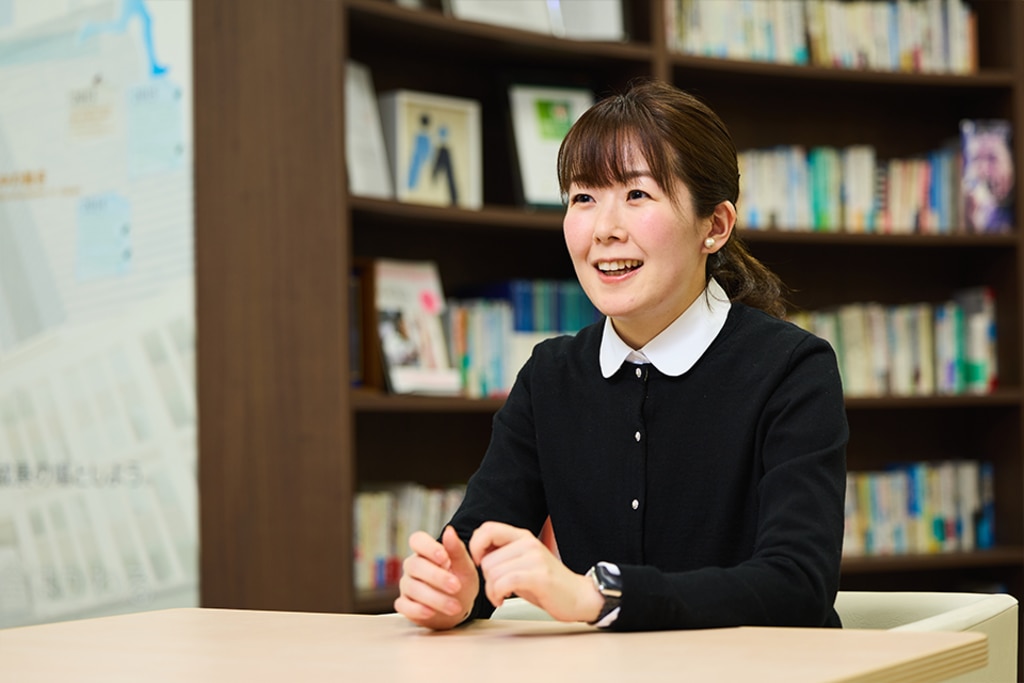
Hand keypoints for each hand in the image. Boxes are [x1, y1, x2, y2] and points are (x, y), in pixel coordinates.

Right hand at [394, 525, 479, 629]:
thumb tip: (449, 530)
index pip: (417, 540)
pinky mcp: (405, 604)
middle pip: (415, 565)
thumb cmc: (461, 581)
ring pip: (412, 587)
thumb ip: (457, 550)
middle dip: (437, 577)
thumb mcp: (465, 566)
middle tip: (456, 586)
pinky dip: (417, 610)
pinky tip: (431, 612)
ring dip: (434, 598)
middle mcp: (413, 566)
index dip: (428, 547)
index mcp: (426, 551)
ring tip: (455, 607)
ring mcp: (407, 585)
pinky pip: (403, 606)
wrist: (459, 607)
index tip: (445, 558)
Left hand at [469, 521, 602, 622]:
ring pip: (493, 572)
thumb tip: (477, 553)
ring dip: (491, 590)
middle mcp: (528, 543)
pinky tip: (503, 600)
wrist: (578, 596)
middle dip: (486, 579)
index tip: (479, 563)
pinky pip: (505, 582)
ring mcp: (535, 558)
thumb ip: (503, 554)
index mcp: (522, 537)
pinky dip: (497, 594)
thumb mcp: (522, 563)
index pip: (487, 529)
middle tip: (496, 588)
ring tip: (500, 595)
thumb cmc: (547, 583)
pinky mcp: (539, 576)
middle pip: (487, 559)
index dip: (475, 546)